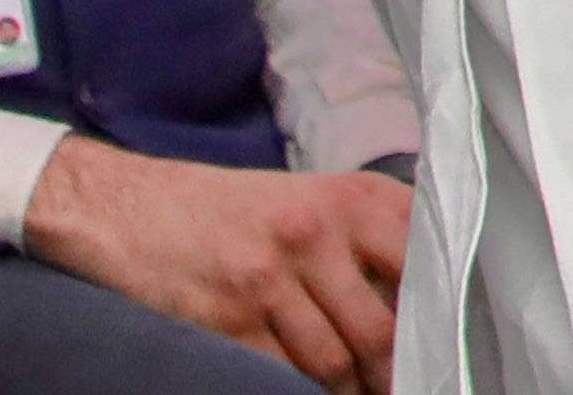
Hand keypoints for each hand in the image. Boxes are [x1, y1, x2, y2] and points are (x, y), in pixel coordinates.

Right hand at [25, 136, 409, 392]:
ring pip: (335, 363)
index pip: (421, 261)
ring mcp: (268, 280)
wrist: (128, 207)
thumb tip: (422, 293)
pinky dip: (298, 392)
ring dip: (352, 391)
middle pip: (382, 328)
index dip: (436, 312)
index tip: (443, 343)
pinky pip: (280, 377)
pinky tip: (306, 393)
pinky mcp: (227, 322)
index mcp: (349, 199)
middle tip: (407, 385)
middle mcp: (315, 234)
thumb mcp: (309, 198)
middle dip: (396, 371)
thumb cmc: (227, 209)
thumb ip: (367, 234)